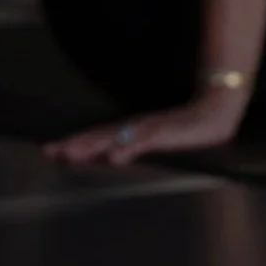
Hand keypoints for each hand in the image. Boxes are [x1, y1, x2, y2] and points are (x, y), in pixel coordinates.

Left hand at [47, 88, 249, 167]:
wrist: (217, 109)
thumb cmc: (187, 127)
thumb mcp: (156, 139)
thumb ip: (133, 147)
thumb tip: (108, 156)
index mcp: (131, 131)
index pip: (96, 137)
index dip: (73, 143)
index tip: (48, 150)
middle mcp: (135, 128)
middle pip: (99, 136)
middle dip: (74, 144)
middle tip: (49, 151)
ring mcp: (149, 128)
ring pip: (115, 138)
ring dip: (92, 146)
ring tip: (71, 154)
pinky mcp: (166, 132)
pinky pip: (143, 141)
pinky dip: (127, 148)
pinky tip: (113, 156)